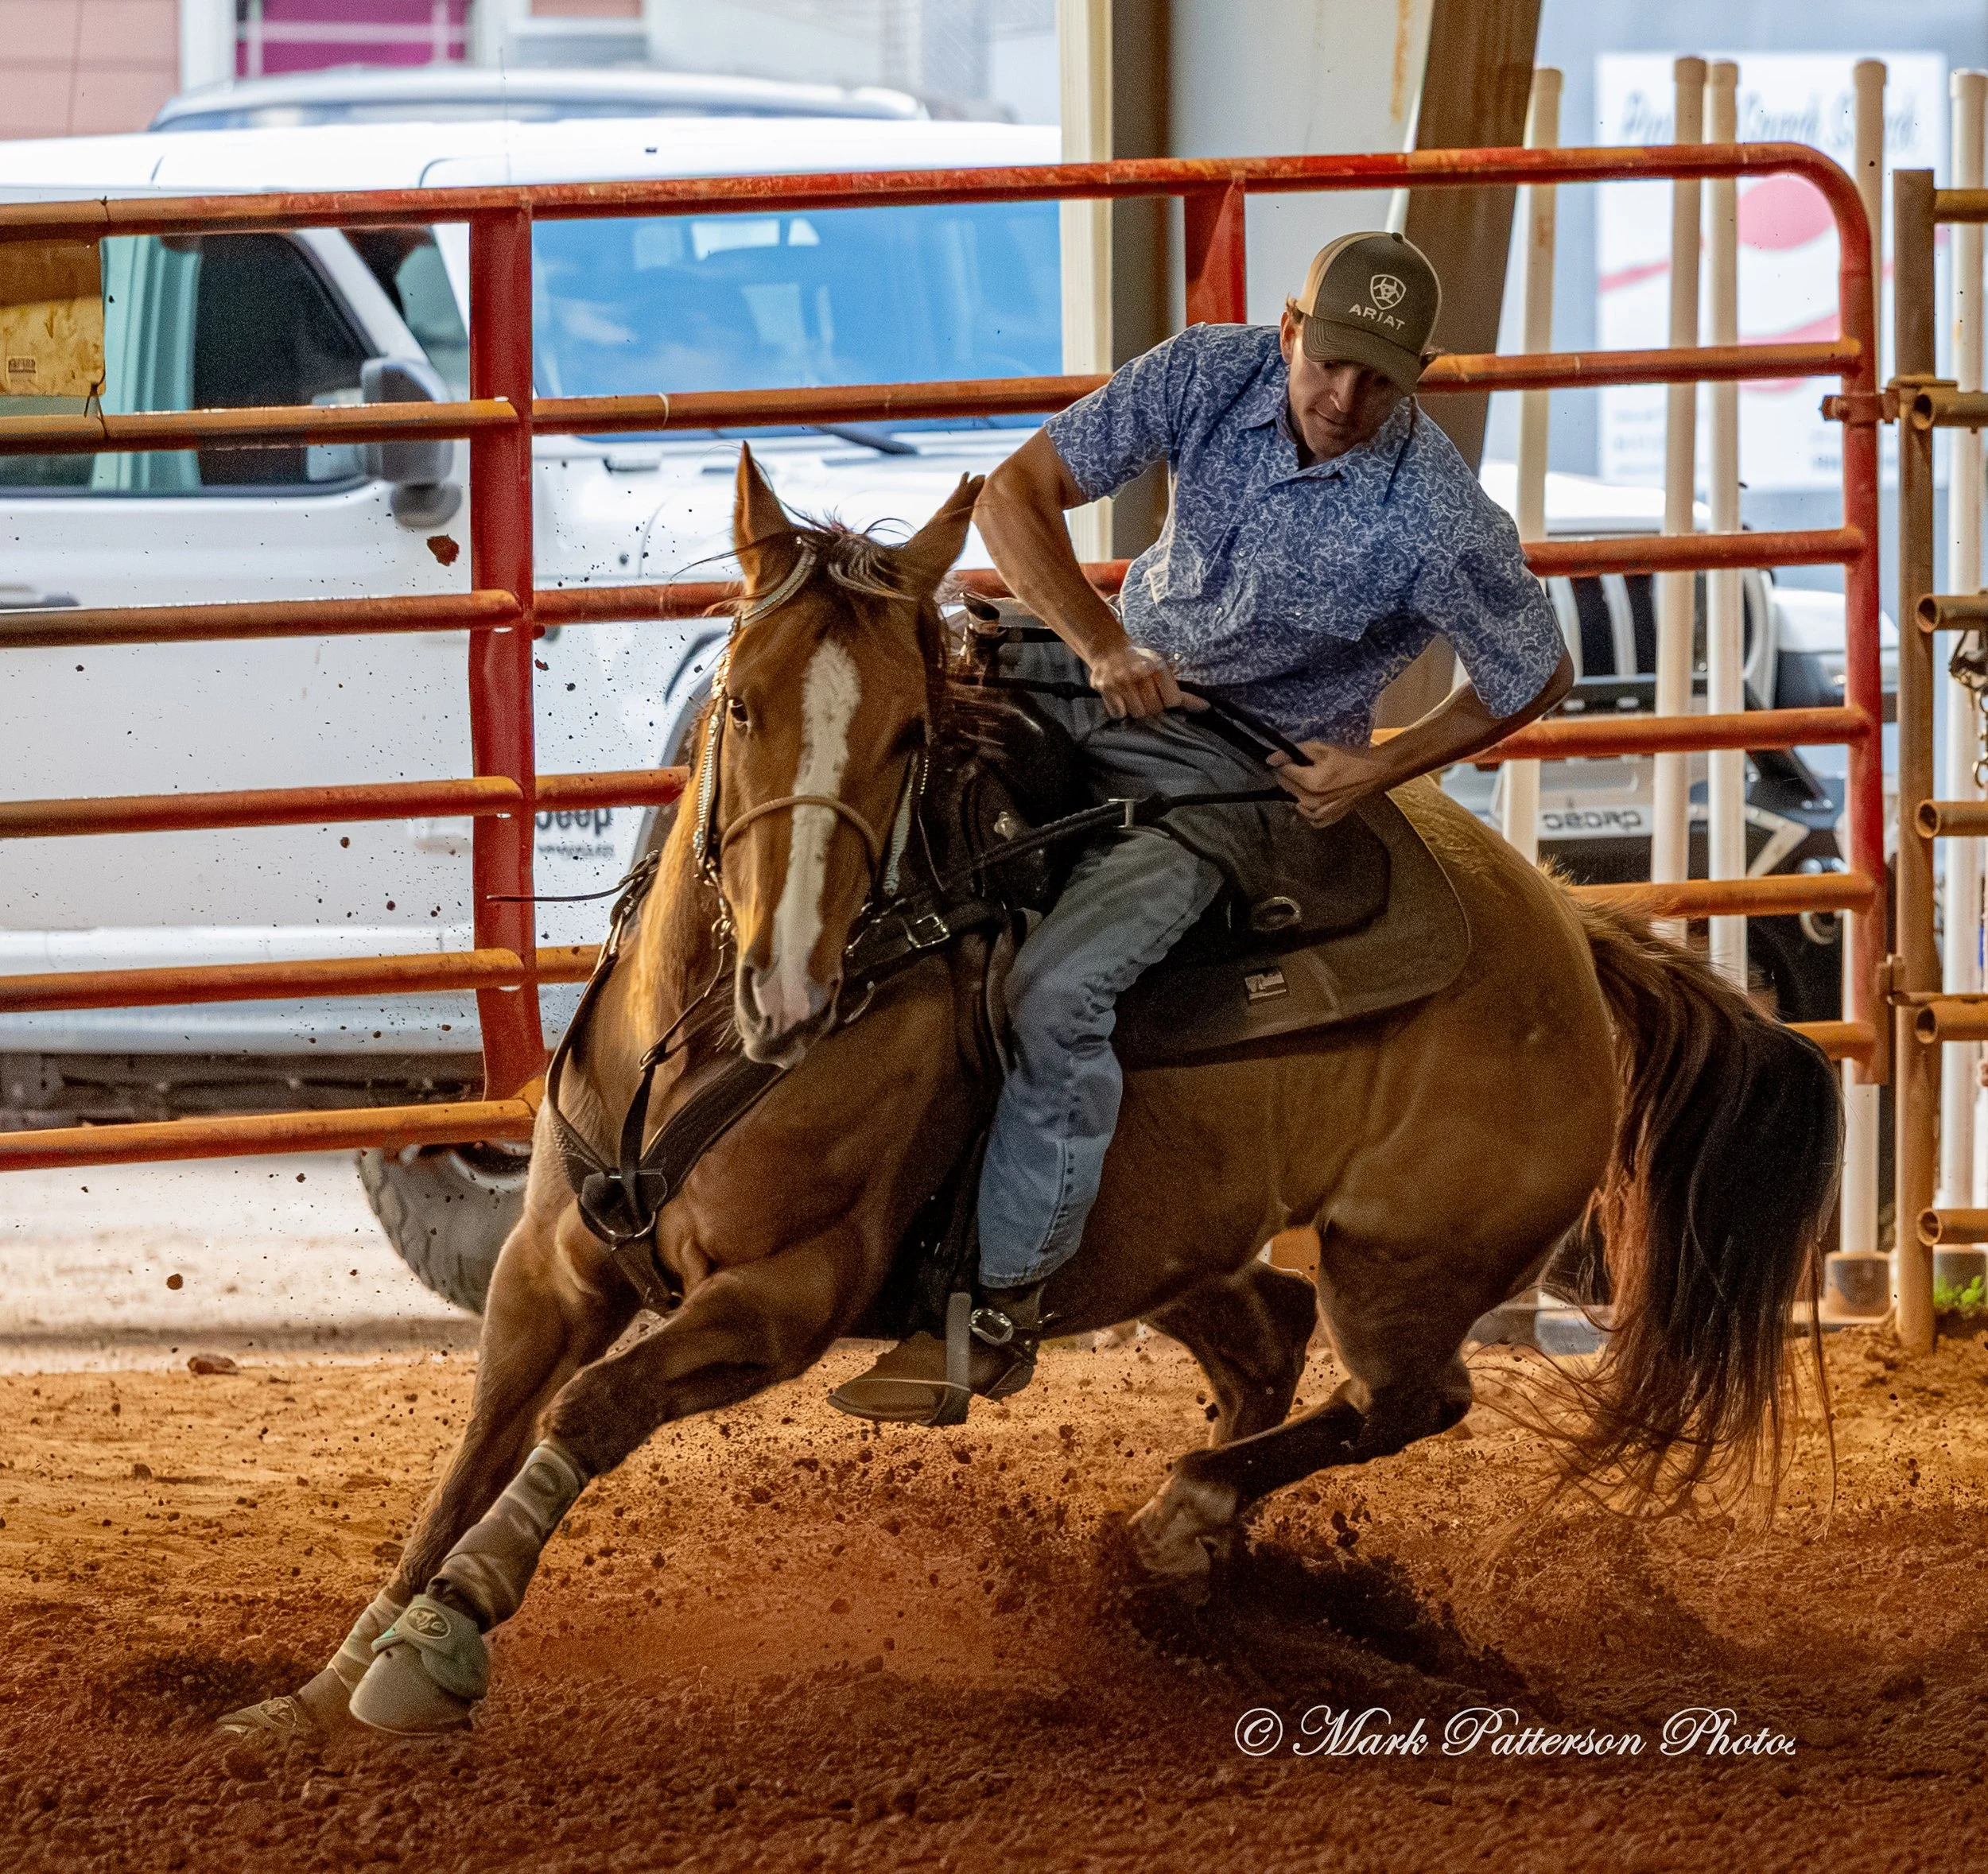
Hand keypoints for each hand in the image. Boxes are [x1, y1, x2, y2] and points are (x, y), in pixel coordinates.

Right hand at [1088, 642, 1196, 718]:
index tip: (1161, 695)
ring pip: (1137, 713)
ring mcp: (1122, 679)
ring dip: (1135, 708)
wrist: (1109, 648)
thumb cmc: (1141, 662)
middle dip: (1151, 706)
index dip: (1167, 702)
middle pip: (1154, 710)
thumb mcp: (1163, 670)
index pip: (1173, 701)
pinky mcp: (1105, 687)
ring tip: (1131, 695)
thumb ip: (1182, 693)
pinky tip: (1119, 697)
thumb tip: (1206, 708)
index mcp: (1158, 666)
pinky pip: (1119, 713)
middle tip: (1144, 694)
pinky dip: (1120, 709)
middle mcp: (1141, 671)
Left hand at [1268, 739, 1393, 826]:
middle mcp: (1312, 802)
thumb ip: (1294, 752)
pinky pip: (1309, 817)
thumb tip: (1270, 760)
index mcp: (1310, 782)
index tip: (1290, 758)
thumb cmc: (1348, 758)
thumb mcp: (1321, 748)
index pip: (1283, 772)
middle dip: (1289, 776)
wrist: (1373, 773)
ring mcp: (1320, 813)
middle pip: (1286, 788)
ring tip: (1308, 781)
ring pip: (1295, 803)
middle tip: (1301, 768)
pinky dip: (1307, 808)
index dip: (1283, 763)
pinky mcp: (1328, 819)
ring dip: (1296, 792)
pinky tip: (1313, 798)